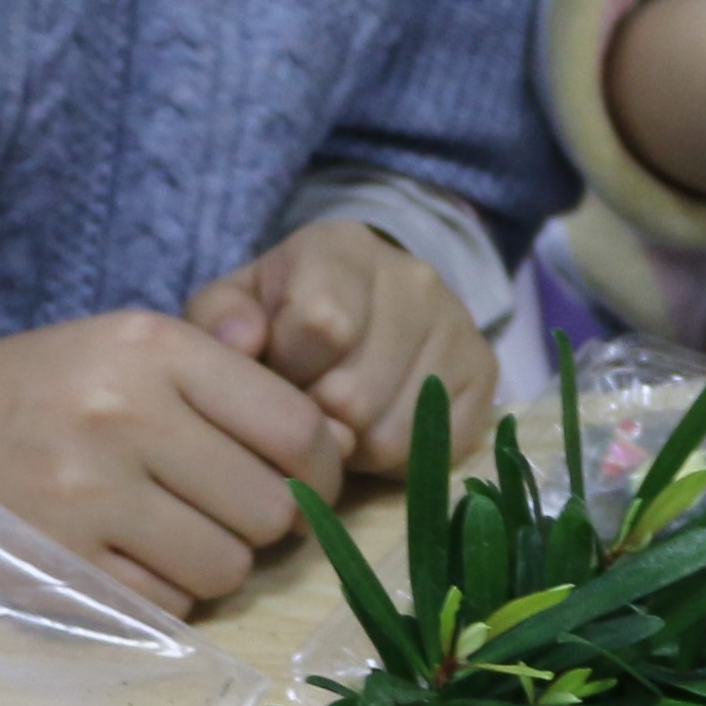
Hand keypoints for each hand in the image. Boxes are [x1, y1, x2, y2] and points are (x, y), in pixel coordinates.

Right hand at [0, 304, 347, 612]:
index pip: (297, 428)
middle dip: (261, 526)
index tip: (301, 486)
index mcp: (153, 348)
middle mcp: (124, 413)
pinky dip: (161, 596)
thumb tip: (333, 452)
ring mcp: (86, 493)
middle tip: (220, 515)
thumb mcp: (125, 350)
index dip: (318, 472)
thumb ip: (225, 386)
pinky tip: (124, 561)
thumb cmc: (36, 390)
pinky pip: (165, 604)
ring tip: (167, 538)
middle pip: (270, 510)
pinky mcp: (54, 561)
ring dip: (212, 566)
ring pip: (226, 567)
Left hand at [186, 220, 495, 460]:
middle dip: (315, 420)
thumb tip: (242, 342)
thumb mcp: (232, 309)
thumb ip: (218, 323)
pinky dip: (397, 458)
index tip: (277, 372)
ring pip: (392, 433)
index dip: (288, 372)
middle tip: (307, 406)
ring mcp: (458, 323)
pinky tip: (379, 425)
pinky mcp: (486, 370)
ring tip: (340, 418)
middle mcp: (413, 276)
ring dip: (353, 446)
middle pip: (354, 395)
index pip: (321, 326)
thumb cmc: (278, 317)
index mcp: (342, 248)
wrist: (359, 307)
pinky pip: (434, 449)